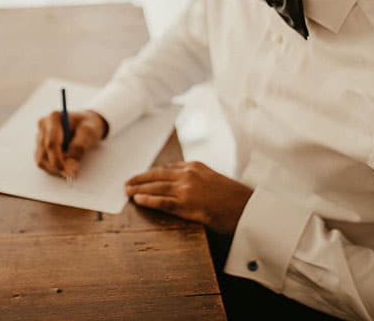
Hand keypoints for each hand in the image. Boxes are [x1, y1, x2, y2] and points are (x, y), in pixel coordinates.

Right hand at [35, 109, 107, 178]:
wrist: (86, 123)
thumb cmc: (88, 124)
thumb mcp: (89, 132)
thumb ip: (79, 147)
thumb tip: (69, 166)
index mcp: (54, 118)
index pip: (51, 143)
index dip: (58, 160)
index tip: (68, 171)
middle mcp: (44, 126)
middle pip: (44, 154)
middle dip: (58, 167)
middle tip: (73, 174)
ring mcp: (40, 136)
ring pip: (41, 160)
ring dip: (55, 169)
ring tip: (71, 170)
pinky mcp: (40, 146)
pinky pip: (43, 162)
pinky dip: (54, 168)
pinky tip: (65, 167)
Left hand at [125, 161, 253, 233]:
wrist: (246, 208)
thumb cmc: (233, 197)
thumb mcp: (214, 179)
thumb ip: (197, 177)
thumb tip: (183, 179)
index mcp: (195, 166)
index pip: (168, 168)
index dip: (153, 173)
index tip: (143, 176)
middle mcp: (188, 174)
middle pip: (157, 175)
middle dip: (140, 178)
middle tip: (128, 182)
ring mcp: (186, 189)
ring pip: (156, 187)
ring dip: (139, 189)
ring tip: (127, 191)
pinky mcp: (186, 204)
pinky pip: (162, 201)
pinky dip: (148, 200)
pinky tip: (138, 200)